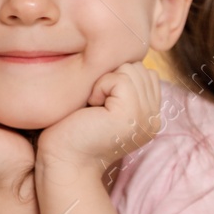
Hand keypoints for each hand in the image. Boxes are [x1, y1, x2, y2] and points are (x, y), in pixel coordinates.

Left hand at [36, 61, 161, 183]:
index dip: (116, 78)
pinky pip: (120, 79)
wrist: (61, 161)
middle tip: (93, 105)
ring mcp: (146, 118)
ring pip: (131, 69)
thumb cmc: (70, 131)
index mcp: (149, 115)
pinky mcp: (132, 116)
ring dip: (104, 82)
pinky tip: (91, 108)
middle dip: (111, 78)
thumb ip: (119, 85)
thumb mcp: (101, 103)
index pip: (145, 73)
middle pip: (139, 67)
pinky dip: (100, 87)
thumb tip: (121, 53)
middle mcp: (153, 118)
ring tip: (93, 107)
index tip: (97, 102)